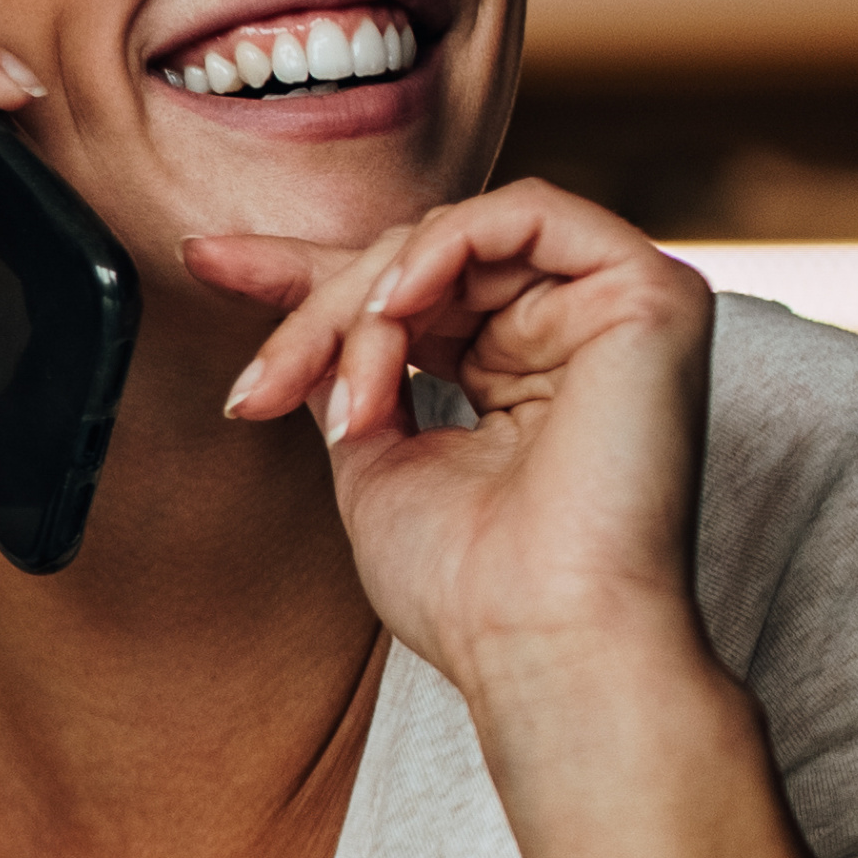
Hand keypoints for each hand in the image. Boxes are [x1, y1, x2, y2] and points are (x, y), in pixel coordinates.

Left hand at [187, 180, 716, 704]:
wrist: (544, 646)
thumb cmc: (470, 593)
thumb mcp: (375, 463)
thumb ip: (347, 376)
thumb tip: (296, 321)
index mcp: (519, 379)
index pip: (410, 295)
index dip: (304, 272)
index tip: (207, 262)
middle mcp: (571, 337)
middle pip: (420, 261)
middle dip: (320, 306)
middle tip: (261, 384)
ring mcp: (615, 312)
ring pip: (456, 235)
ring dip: (369, 300)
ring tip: (347, 393)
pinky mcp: (650, 294)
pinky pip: (526, 211)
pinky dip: (440, 248)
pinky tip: (393, 309)